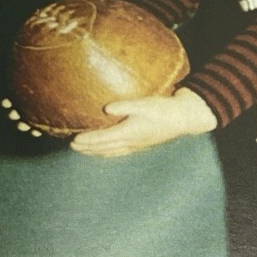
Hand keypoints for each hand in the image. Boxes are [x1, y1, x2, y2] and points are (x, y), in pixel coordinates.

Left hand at [70, 89, 217, 156]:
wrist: (183, 118)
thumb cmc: (164, 109)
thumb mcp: (144, 103)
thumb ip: (124, 105)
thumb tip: (107, 109)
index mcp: (129, 132)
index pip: (102, 139)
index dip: (87, 140)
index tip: (74, 140)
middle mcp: (131, 142)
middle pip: (104, 148)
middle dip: (88, 148)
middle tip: (73, 147)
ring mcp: (137, 145)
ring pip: (111, 152)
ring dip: (96, 152)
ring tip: (85, 151)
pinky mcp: (142, 144)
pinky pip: (120, 152)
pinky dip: (108, 152)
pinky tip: (106, 151)